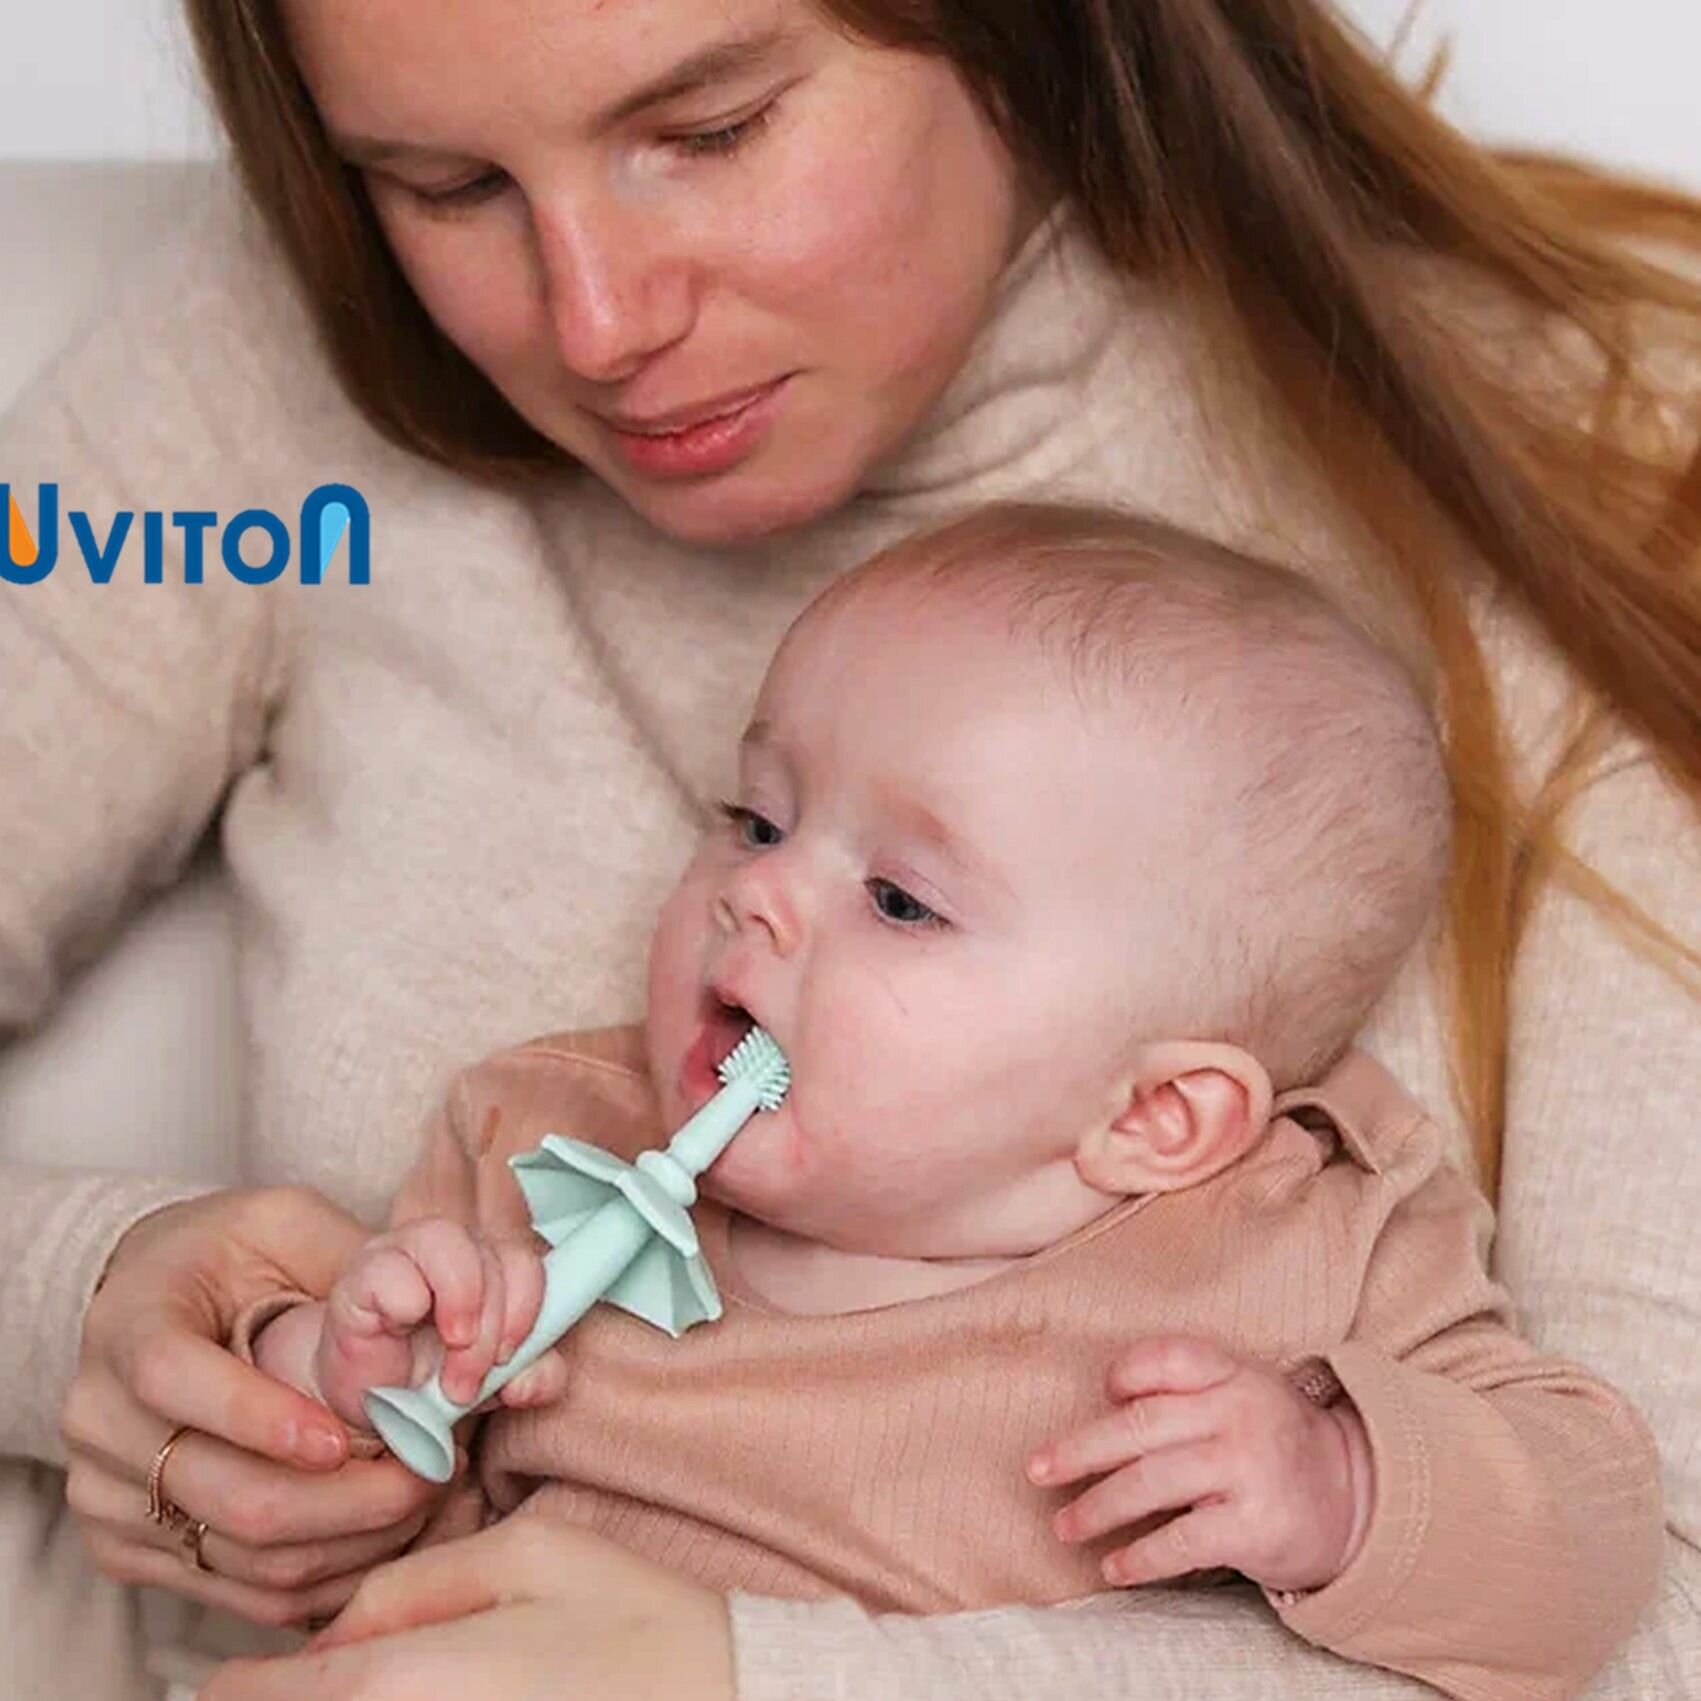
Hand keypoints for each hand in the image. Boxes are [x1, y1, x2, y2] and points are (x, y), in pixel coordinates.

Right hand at [61, 1187, 449, 1625]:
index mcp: (129, 1326)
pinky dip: (319, 1577)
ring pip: (236, 1554)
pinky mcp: (128, 1547)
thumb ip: (343, 1256)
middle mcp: (100, 1419)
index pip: (173, 1381)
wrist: (147, 1299)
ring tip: (421, 1501)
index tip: (345, 1437)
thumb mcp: (281, 1221)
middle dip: (343, 1497)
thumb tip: (421, 1309)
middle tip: (428, 1473)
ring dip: (346, 1541)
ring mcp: (106, 1494)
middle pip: (220, 1492)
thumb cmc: (227, 1252)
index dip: (260, 1418)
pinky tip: (379, 1538)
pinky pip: (234, 1590)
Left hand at [201, 1518, 734, 1700]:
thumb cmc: (640, 1622)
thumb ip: (410, 1587)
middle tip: (323, 1670)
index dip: (231, 1687)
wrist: (734, 1697)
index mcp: (400, 1684)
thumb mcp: (529, 1554)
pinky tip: (449, 1691)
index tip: (231, 1678)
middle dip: (298, 1696)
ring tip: (383, 1673)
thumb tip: (328, 1636)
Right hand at [314, 1216, 562, 1425]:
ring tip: (448, 1349)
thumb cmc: (431, 1381)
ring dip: (459, 1303)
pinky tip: (399, 1329)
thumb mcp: (498, 1386)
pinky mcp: (359, 1276)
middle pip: (493, 1255)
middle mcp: (450, 1249)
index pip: (525, 1257)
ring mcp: (401, 1253)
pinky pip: (389, 1267)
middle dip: (491, 1327)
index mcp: (489, 1264)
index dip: (527, 1307)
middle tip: (469, 1379)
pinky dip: (404, 1302)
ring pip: (447, 1238)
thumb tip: (530, 1382)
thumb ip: (532, 1378)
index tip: (510, 1355)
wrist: (367, 1406)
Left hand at [1027, 1334, 1372, 1592]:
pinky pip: (1180, 1542)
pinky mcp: (1255, 1526)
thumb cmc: (1273, 1442)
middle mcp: (1239, 1414)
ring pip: (1150, 1483)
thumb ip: (1183, 1392)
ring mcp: (1248, 1469)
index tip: (1101, 1393)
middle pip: (1141, 1425)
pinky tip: (1114, 1567)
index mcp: (1232, 1374)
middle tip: (1037, 1470)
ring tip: (1065, 1525)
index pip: (1167, 1357)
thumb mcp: (1240, 1394)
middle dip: (1080, 1450)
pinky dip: (1139, 1558)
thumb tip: (1102, 1410)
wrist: (1356, 1500)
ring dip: (1097, 1508)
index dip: (1126, 1372)